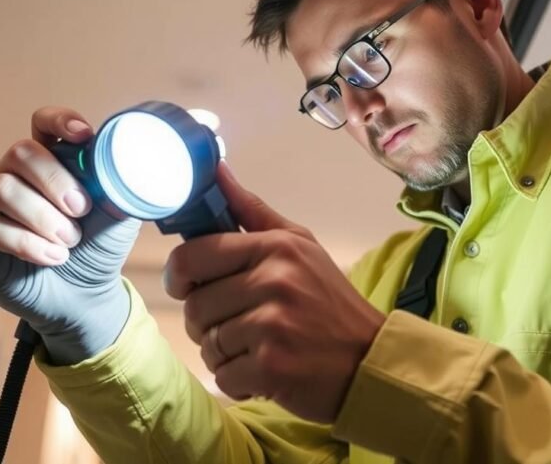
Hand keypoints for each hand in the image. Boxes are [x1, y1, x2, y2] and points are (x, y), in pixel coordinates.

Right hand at [0, 107, 140, 363]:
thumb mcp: (127, 209)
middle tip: (82, 211)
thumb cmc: (101, 248)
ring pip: (2, 188)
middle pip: (21, 153)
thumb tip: (209, 128)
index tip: (83, 135)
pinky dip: (22, 242)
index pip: (43, 122)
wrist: (85, 298)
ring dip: (42, 217)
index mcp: (50, 159)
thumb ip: (148, 173)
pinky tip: (49, 257)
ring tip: (68, 244)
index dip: (59, 121)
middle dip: (55, 181)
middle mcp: (12, 175)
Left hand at [164, 163, 385, 422]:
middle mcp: (273, 282)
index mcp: (275, 247)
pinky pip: (222, 375)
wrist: (370, 359)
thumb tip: (215, 170)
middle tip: (237, 324)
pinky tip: (263, 372)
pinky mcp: (271, 367)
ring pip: (207, 342)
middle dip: (206, 321)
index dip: (180, 274)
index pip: (194, 254)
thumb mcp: (300, 246)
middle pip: (195, 304)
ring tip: (255, 348)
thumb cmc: (329, 301)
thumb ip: (252, 211)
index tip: (186, 285)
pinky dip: (237, 381)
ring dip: (223, 352)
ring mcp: (271, 326)